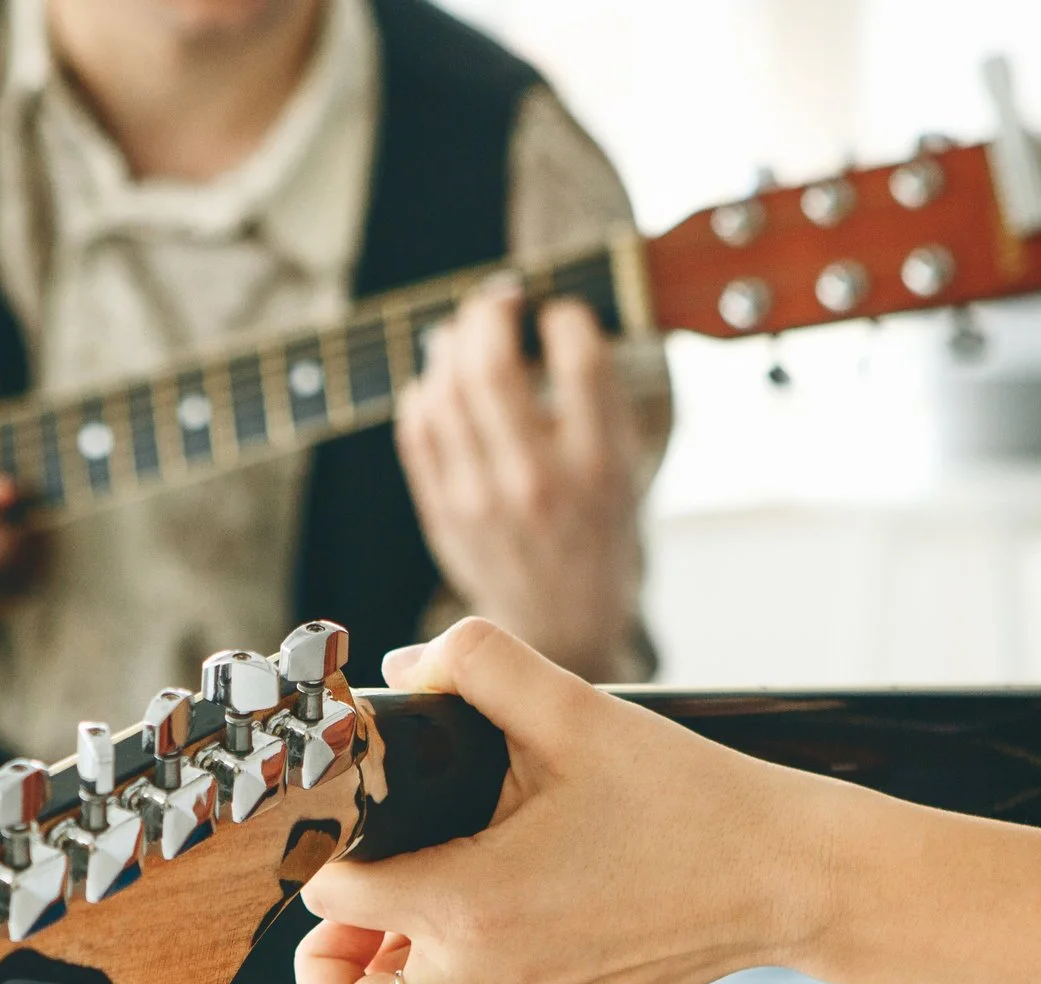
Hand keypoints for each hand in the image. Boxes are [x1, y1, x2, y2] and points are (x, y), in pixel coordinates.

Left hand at [296, 618, 829, 983]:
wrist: (787, 876)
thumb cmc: (687, 797)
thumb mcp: (578, 710)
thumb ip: (479, 663)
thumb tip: (406, 664)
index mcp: (471, 907)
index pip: (329, 903)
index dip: (325, 853)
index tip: (351, 819)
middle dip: (325, 963)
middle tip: (364, 899)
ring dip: (390, 979)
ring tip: (424, 910)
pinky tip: (482, 938)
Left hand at [394, 283, 645, 680]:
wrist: (560, 628)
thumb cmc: (597, 535)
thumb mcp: (623, 469)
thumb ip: (596, 401)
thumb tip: (548, 318)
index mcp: (599, 466)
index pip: (580, 359)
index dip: (564, 316)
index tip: (558, 312)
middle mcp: (537, 481)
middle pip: (492, 367)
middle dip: (489, 314)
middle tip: (497, 300)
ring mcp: (481, 499)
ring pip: (445, 393)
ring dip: (450, 345)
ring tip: (464, 334)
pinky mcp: (443, 513)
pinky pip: (417, 432)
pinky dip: (423, 393)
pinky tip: (439, 383)